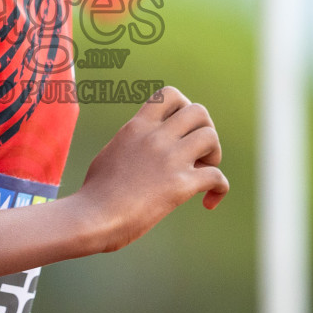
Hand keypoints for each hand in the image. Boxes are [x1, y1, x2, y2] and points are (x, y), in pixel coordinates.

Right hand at [75, 86, 227, 252]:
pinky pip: (217, 177)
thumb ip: (132, 142)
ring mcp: (169, 159)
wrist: (92, 218)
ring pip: (211, 137)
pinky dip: (219, 189)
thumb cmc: (95, 193)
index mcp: (137, 127)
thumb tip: (141, 146)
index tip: (180, 131)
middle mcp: (155, 137)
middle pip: (199, 111)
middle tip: (196, 154)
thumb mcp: (113, 152)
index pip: (170, 94)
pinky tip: (208, 201)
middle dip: (205, 129)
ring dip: (214, 155)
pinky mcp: (180, 186)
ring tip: (202, 172)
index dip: (184, 109)